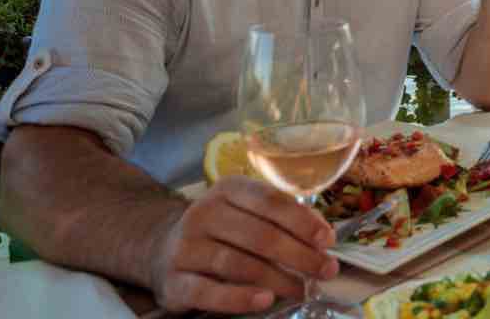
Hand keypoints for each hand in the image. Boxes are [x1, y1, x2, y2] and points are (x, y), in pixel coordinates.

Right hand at [149, 177, 336, 313]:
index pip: (271, 202)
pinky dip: (239, 297)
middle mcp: (205, 213)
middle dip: (300, 255)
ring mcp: (186, 247)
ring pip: (239, 263)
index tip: (328, 241)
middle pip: (260, 235)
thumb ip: (283, 217)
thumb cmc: (222, 230)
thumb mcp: (248, 211)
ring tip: (302, 289)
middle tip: (326, 270)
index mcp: (229, 190)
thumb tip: (323, 235)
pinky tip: (265, 300)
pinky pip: (208, 291)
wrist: (161, 248)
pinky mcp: (174, 280)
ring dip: (278, 279)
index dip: (303, 222)